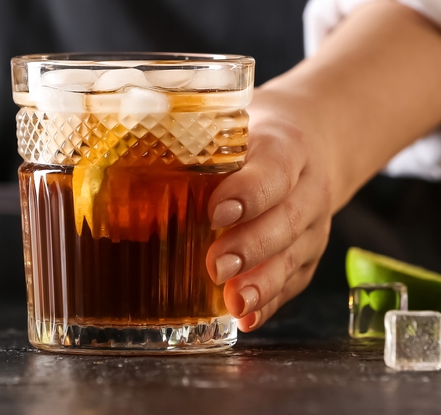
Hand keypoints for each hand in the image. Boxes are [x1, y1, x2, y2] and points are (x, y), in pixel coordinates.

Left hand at [205, 87, 335, 331]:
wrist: (315, 140)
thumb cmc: (258, 134)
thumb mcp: (235, 122)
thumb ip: (196, 139)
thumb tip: (125, 156)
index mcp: (287, 145)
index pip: (273, 169)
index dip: (248, 193)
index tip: (215, 212)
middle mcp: (308, 187)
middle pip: (286, 220)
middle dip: (251, 246)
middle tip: (216, 265)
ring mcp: (313, 225)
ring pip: (294, 256)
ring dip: (262, 283)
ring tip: (234, 301)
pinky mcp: (310, 254)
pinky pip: (294, 281)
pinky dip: (270, 302)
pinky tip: (246, 317)